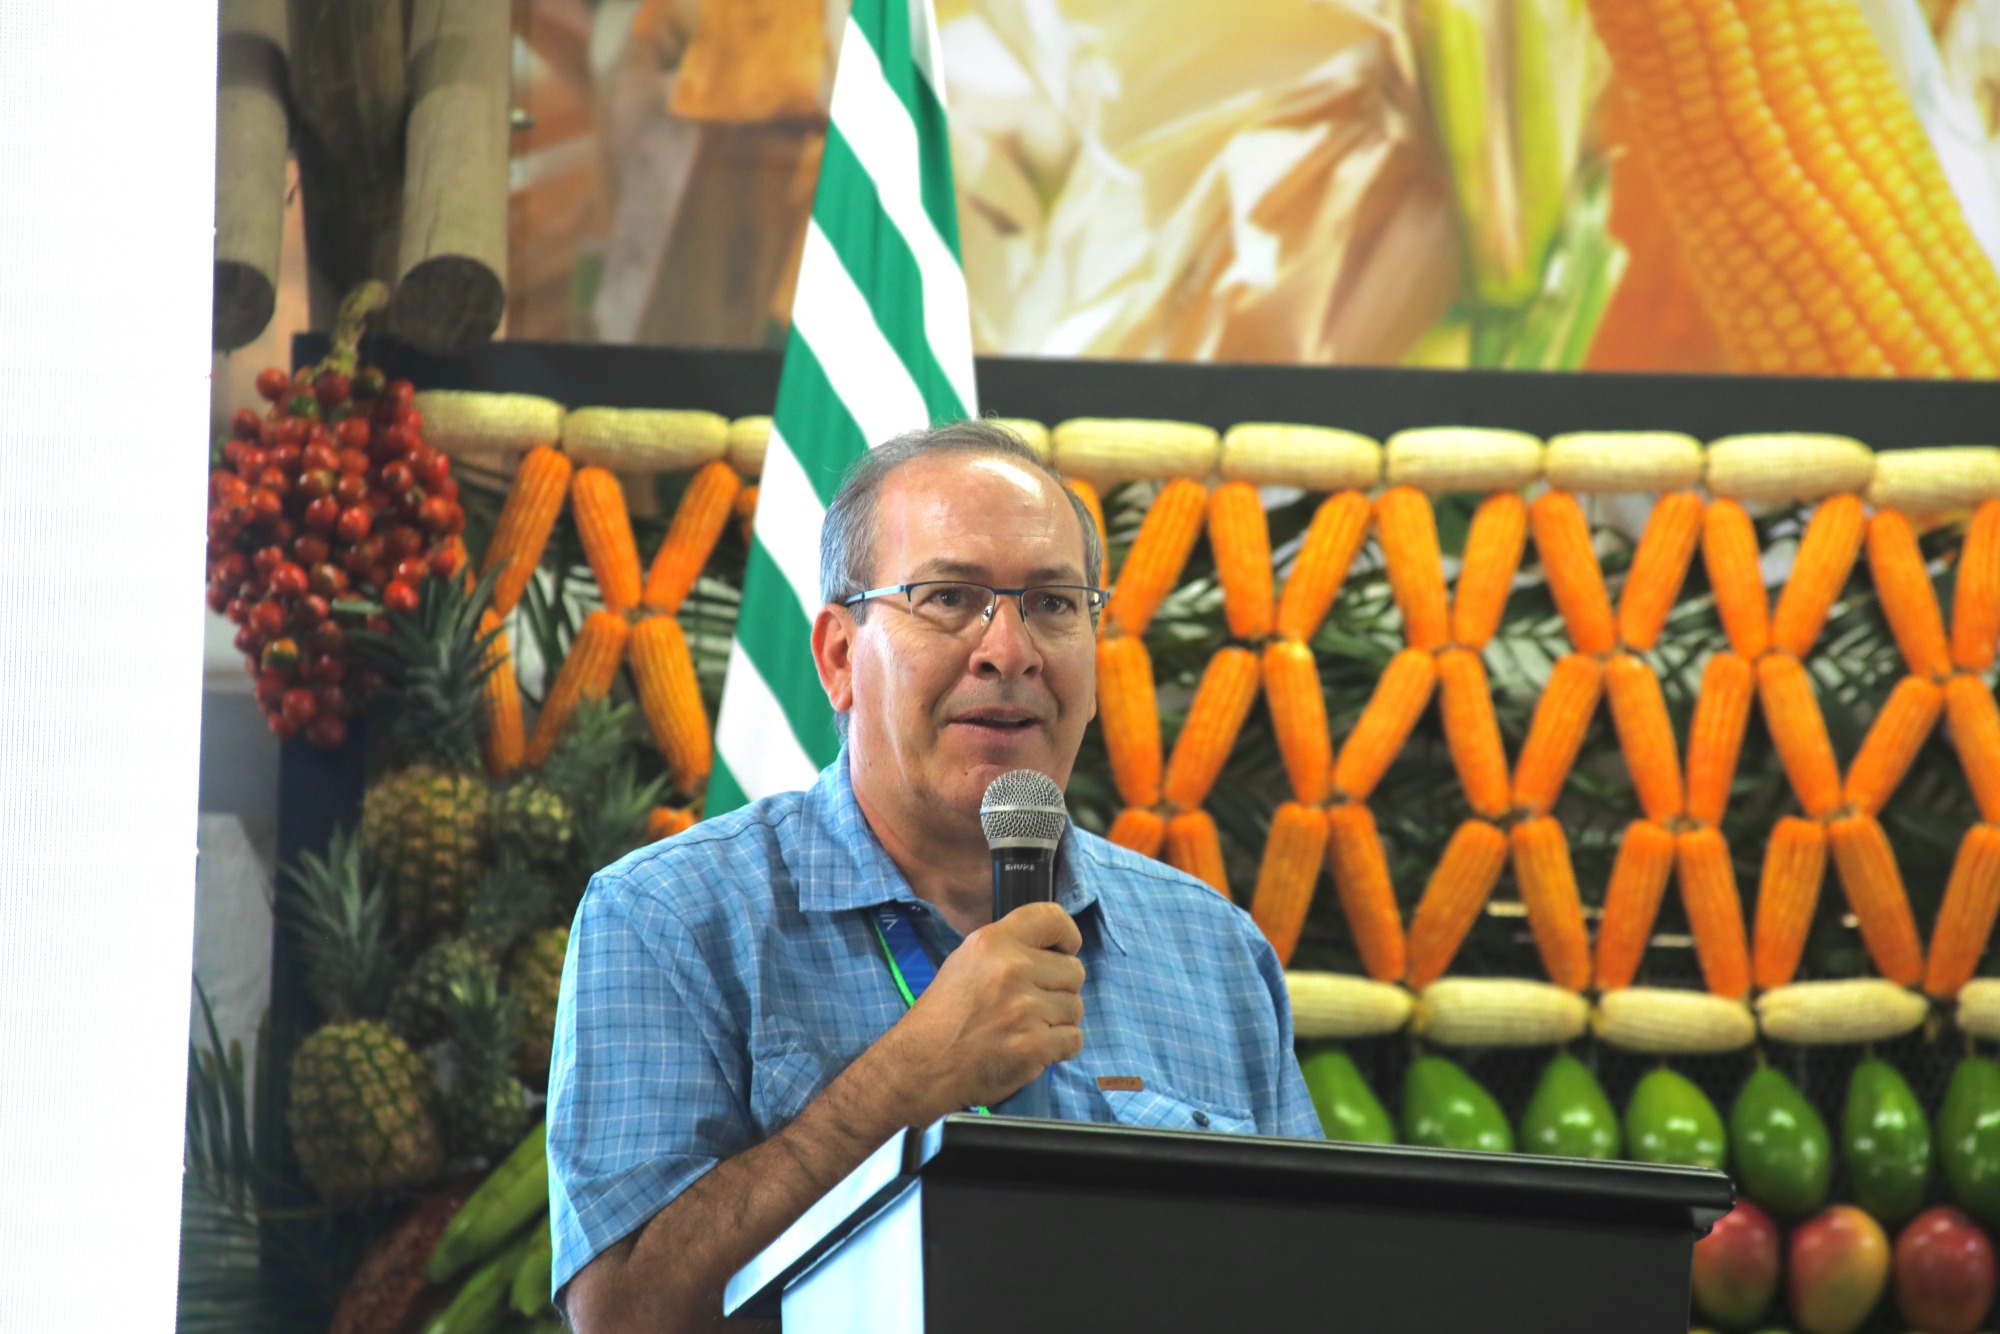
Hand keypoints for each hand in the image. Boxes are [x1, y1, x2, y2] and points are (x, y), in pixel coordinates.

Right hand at [875, 901, 1084, 1121]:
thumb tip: (1051, 949)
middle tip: (1032, 1005)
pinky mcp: (1033, 1045)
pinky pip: (1073, 1039)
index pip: (1052, 918)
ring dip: (1058, 1021)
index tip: (1065, 950)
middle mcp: (1011, 969)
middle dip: (1060, 989)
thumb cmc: (942, 1016)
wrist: (921, 1066)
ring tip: (1026, 1028)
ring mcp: (1024, 1009)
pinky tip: (1032, 1048)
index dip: (1068, 936)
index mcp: (993, 942)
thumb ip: (1007, 950)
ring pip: (1075, 1007)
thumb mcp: (965, 962)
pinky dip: (1058, 1048)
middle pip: (1074, 970)